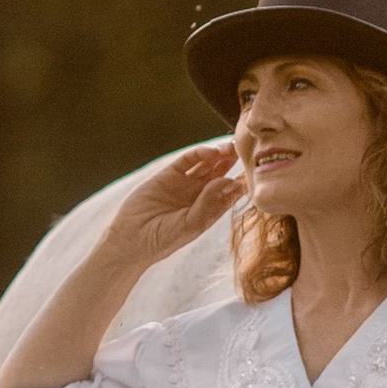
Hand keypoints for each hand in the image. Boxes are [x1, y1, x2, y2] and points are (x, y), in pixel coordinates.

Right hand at [103, 145, 242, 272]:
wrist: (132, 239)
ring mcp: (183, 183)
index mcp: (209, 209)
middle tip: (246, 152)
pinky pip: (186, 160)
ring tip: (230, 148)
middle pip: (220, 173)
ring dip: (219, 155)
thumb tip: (228, 180)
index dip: (241, 182)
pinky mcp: (167, 174)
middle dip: (232, 163)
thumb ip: (209, 203)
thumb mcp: (192, 224)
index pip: (230, 192)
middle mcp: (198, 195)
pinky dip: (198, 154)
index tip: (255, 174)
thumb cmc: (165, 239)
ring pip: (205, 164)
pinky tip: (210, 152)